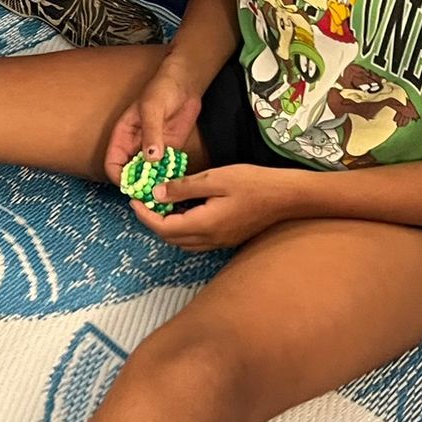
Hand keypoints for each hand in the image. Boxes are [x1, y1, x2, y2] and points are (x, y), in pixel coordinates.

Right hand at [103, 59, 202, 182]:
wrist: (185, 83)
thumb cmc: (162, 89)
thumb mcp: (152, 108)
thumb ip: (151, 133)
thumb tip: (150, 158)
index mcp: (123, 136)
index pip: (113, 163)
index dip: (119, 177)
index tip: (132, 185)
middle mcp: (135, 146)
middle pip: (130, 174)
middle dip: (138, 185)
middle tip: (151, 191)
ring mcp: (152, 149)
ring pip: (148, 175)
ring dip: (155, 183)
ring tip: (165, 187)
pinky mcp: (169, 151)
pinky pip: (165, 170)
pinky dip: (169, 177)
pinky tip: (175, 179)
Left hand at [135, 164, 292, 250]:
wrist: (287, 197)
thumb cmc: (253, 183)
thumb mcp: (215, 178)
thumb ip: (184, 188)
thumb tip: (157, 194)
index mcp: (204, 225)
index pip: (163, 228)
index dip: (144, 216)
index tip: (133, 200)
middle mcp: (211, 239)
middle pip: (171, 238)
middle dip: (152, 222)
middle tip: (143, 201)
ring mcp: (221, 242)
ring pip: (184, 242)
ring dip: (167, 227)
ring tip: (160, 205)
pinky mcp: (228, 238)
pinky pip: (197, 240)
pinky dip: (183, 228)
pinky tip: (184, 209)